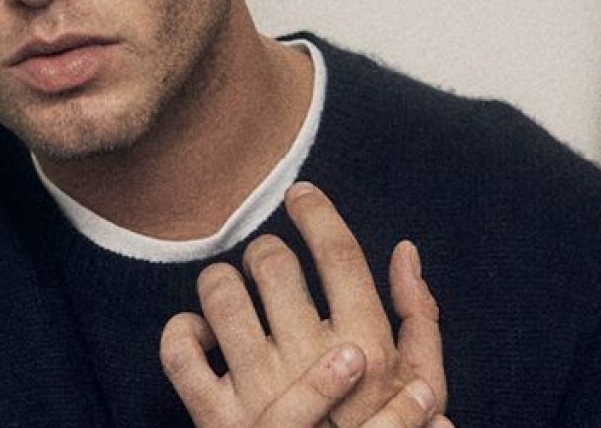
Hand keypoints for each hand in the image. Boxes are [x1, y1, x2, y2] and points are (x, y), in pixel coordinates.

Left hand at [160, 183, 447, 427]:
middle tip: (267, 263)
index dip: (317, 211)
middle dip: (265, 251)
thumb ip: (421, 323)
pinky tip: (199, 336)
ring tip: (228, 293)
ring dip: (219, 282)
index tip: (301, 194)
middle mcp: (308, 362)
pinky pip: (179, 352)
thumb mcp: (419, 390)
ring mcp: (257, 392)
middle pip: (272, 262)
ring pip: (219, 294)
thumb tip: (406, 252)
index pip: (338, 254)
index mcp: (364, 348)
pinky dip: (180, 333)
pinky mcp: (215, 418)